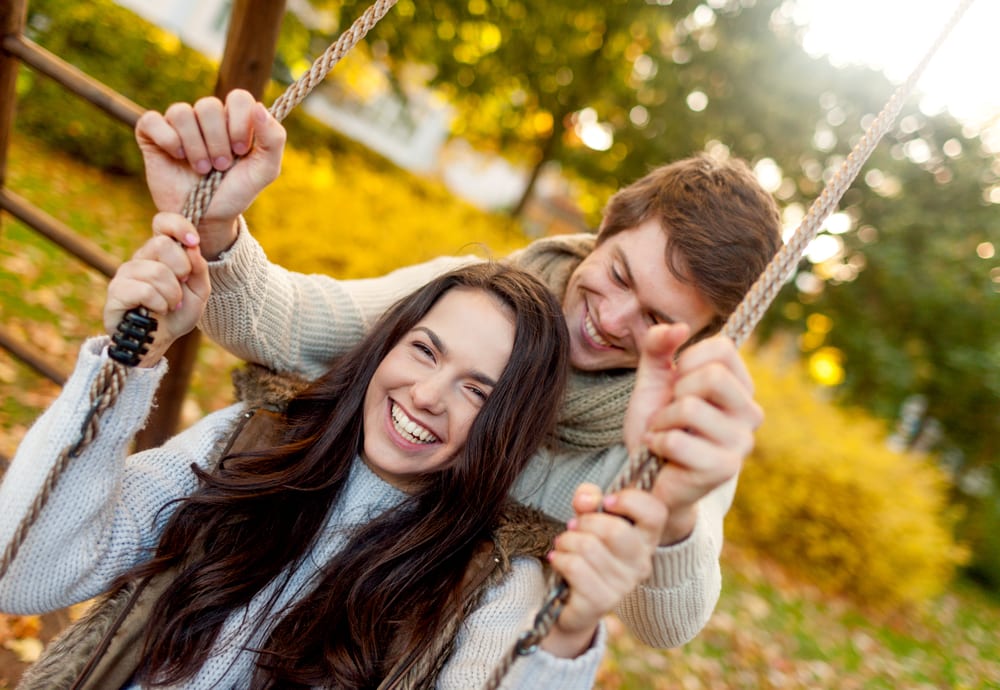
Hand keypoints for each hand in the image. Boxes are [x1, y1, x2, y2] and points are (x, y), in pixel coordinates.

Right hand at [104, 214, 210, 365]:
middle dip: (182, 269)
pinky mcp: (116, 292)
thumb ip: (200, 269)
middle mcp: (141, 257)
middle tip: (182, 287)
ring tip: (171, 306)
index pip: (163, 222)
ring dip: (172, 294)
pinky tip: (157, 311)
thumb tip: (192, 247)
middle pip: (162, 244)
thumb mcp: (199, 292)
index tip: (193, 241)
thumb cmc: (177, 314)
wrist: (159, 342)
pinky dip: (158, 303)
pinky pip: (143, 290)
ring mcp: (126, 273)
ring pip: (156, 271)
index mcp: (161, 253)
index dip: (178, 225)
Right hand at [134, 89, 285, 258]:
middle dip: (218, 141)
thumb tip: (259, 107)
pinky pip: (153, 120)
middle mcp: (205, 117)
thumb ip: (273, 139)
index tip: (242, 151)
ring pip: (182, 112)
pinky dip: (167, 139)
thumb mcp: (264, 170)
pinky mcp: (152, 134)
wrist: (208, 218)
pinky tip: (177, 156)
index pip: (238, 97)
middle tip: (221, 166)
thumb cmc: (236, 192)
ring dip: (195, 145)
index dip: (240, 122)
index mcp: (233, 119)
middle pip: (209, 106)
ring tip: (202, 168)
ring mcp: (177, 124)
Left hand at [541, 483, 661, 657]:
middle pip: (615, 530)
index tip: (607, 502)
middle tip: (574, 527)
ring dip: (566, 541)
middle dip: (585, 522)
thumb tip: (585, 500)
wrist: (574, 602)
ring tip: (564, 546)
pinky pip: (574, 567)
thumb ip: (589, 499)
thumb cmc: (587, 553)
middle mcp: (641, 563)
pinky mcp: (601, 602)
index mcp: (645, 539)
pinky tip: (559, 561)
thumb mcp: (589, 518)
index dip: (630, 499)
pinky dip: (559, 559)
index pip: (655, 512)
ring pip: (588, 547)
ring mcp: (623, 585)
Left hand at [625, 325, 762, 543]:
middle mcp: (750, 413)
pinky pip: (678, 440)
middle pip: (712, 376)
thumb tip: (679, 327)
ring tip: (662, 433)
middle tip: (670, 412)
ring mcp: (742, 443)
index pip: (723, 348)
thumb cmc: (655, 424)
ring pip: (690, 408)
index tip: (678, 381)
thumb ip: (658, 346)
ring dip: (661, 421)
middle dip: (675, 392)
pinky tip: (660, 452)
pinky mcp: (725, 469)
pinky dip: (657, 442)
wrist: (647, 475)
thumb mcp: (652, 379)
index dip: (688, 360)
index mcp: (741, 387)